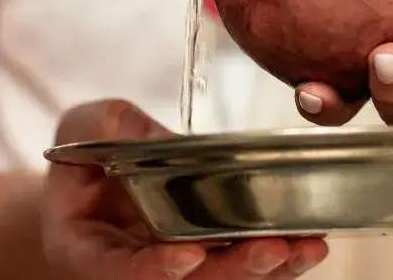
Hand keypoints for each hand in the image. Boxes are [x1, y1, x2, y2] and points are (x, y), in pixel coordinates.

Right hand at [44, 100, 328, 278]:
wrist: (97, 178)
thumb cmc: (87, 156)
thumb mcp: (84, 130)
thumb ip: (106, 128)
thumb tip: (144, 129)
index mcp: (88, 251)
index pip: (121, 272)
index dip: (155, 269)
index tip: (188, 255)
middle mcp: (132, 271)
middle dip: (233, 271)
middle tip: (273, 249)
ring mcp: (175, 268)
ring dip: (267, 270)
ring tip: (306, 247)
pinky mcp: (209, 259)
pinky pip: (242, 266)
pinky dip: (278, 259)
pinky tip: (309, 240)